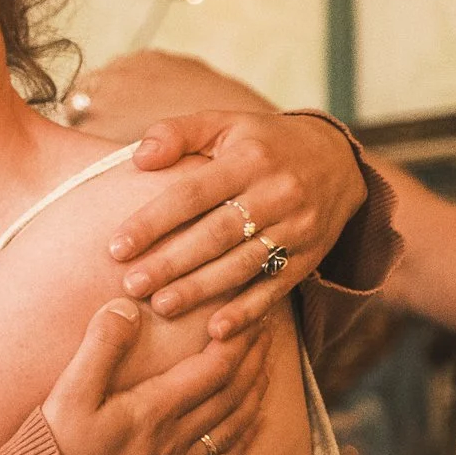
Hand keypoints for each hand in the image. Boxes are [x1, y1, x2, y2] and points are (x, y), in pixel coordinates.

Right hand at [41, 300, 271, 454]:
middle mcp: (175, 440)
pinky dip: (245, 439)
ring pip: (234, 427)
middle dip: (254, 358)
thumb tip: (128, 307)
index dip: (238, 339)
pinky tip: (250, 428)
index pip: (214, 368)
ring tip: (267, 369)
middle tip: (267, 330)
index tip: (250, 313)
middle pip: (232, 394)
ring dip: (256, 394)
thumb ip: (100, 348)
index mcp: (154, 411)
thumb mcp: (67, 395)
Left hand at [110, 111, 366, 338]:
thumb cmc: (263, 143)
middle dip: (172, 263)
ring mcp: (296, 228)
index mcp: (249, 160)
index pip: (193, 193)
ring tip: (161, 306)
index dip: (153, 221)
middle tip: (131, 285)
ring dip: (201, 289)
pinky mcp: (309, 257)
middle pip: (216, 234)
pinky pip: (276, 287)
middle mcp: (276, 194)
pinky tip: (217, 331)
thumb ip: (178, 133)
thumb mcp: (224, 123)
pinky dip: (247, 311)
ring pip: (243, 264)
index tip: (117, 247)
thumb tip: (138, 159)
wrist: (338, 161)